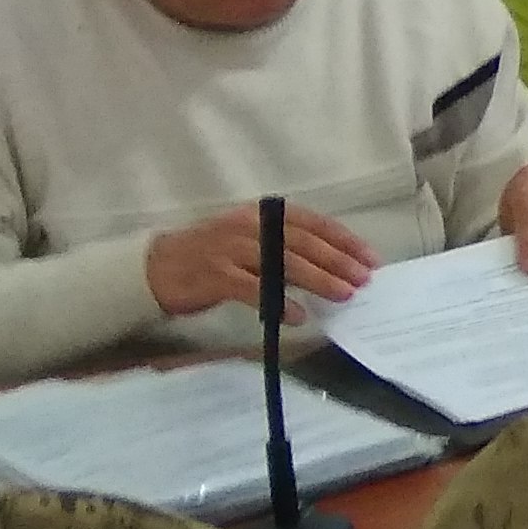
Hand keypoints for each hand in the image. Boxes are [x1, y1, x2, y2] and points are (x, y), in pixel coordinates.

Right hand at [145, 202, 378, 319]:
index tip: (370, 258)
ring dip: (317, 280)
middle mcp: (248, 226)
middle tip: (363, 279)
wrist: (157, 268)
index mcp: (261, 214)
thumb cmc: (211, 255)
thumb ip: (285, 247)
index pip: (312, 222)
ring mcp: (230, 249)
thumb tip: (334, 265)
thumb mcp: (251, 240)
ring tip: (343, 294)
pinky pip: (253, 289)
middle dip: (337, 261)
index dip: (344, 240)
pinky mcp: (215, 275)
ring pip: (282, 262)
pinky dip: (277, 302)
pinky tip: (297, 315)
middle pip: (302, 242)